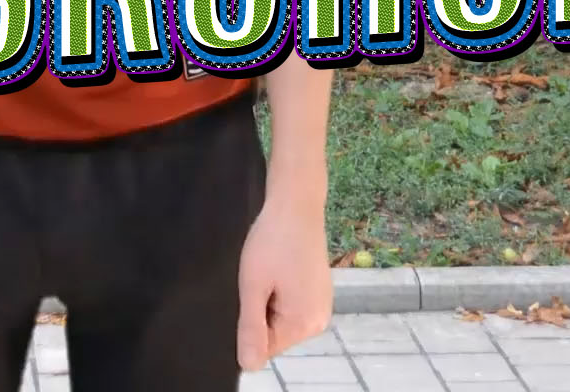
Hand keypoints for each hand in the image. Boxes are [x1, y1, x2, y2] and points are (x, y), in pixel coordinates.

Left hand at [235, 191, 332, 369]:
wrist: (296, 203)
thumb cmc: (272, 241)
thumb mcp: (253, 285)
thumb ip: (251, 328)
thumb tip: (249, 366)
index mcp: (304, 324)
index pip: (265, 348)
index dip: (248, 325)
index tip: (248, 295)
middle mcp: (319, 320)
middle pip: (275, 335)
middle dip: (259, 313)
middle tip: (257, 280)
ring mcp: (322, 305)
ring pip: (281, 319)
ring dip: (268, 302)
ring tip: (267, 272)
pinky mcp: (319, 291)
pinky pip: (291, 305)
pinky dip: (278, 292)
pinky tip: (277, 269)